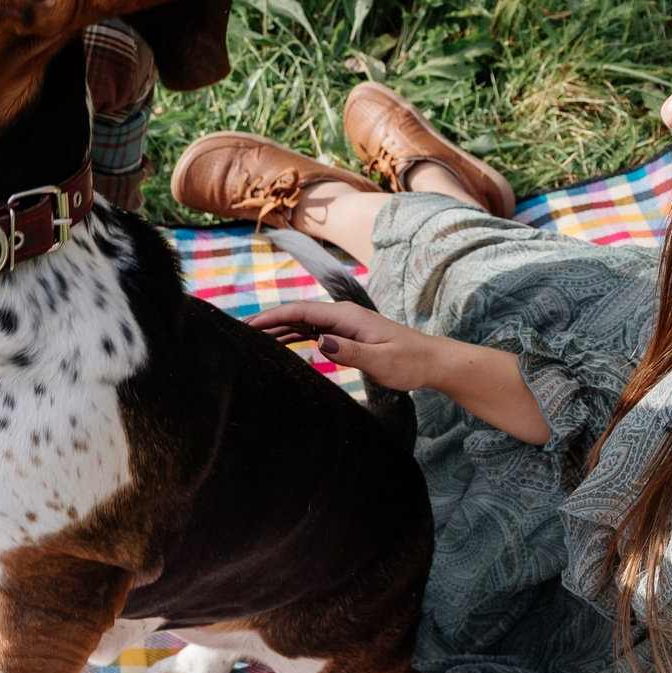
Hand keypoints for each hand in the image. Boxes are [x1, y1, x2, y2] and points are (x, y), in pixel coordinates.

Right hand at [249, 300, 445, 390]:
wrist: (431, 360)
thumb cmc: (409, 361)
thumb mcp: (380, 360)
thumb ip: (349, 351)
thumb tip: (319, 342)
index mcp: (346, 316)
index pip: (301, 311)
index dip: (273, 316)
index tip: (250, 325)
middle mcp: (341, 315)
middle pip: (296, 314)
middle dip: (268, 322)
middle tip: (240, 335)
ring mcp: (342, 324)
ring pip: (302, 323)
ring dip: (277, 330)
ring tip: (252, 341)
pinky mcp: (345, 335)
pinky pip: (312, 332)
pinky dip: (293, 337)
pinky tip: (278, 345)